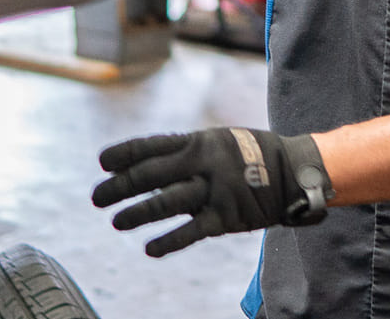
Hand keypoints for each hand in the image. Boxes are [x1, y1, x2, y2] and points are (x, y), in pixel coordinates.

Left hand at [93, 127, 334, 256]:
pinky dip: (169, 241)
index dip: (124, 154)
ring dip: (138, 213)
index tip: (101, 163)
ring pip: (168, 202)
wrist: (293, 171)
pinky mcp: (227, 216)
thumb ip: (185, 152)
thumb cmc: (247, 154)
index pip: (152, 145)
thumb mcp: (217, 141)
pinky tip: (149, 249)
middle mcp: (203, 162)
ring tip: (117, 222)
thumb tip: (144, 166)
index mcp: (198, 140)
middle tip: (97, 198)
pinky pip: (193, 230)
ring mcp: (215, 190)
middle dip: (120, 186)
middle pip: (152, 174)